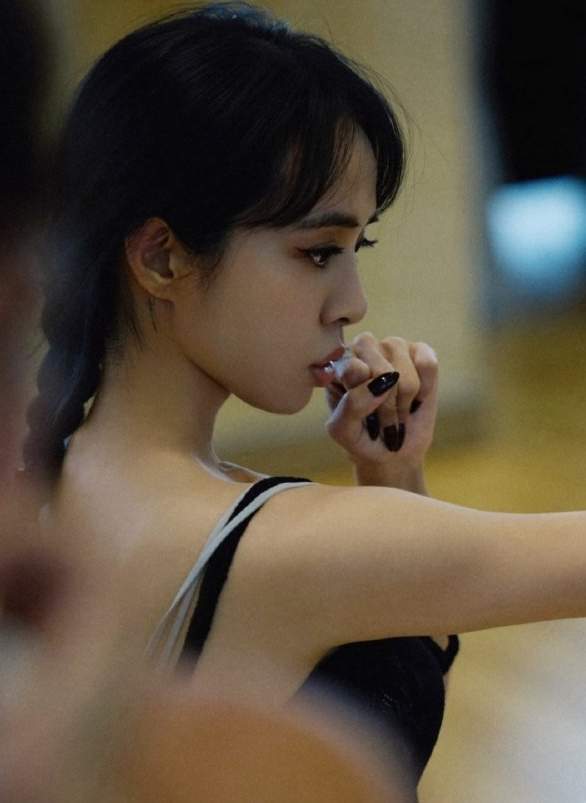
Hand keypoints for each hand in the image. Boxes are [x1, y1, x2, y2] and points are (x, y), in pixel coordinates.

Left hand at [323, 332, 438, 468]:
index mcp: (339, 364)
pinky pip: (427, 365)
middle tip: (384, 421)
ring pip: (404, 373)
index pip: (352, 369)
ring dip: (404, 402)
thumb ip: (351, 406)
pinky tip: (416, 397)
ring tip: (398, 412)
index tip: (361, 417)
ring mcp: (392, 346)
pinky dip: (425, 390)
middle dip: (387, 405)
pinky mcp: (419, 350)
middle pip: (381, 371)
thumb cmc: (362, 438)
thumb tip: (380, 382)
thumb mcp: (344, 431)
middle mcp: (363, 348)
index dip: (364, 399)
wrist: (394, 451)